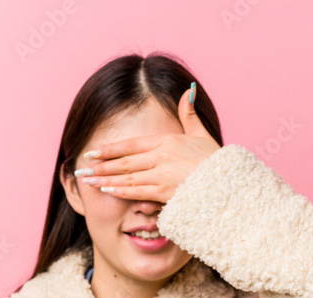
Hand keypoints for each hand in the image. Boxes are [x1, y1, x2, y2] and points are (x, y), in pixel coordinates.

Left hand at [77, 86, 220, 203]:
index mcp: (167, 141)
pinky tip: (106, 191)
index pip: (131, 144)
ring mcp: (162, 174)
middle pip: (124, 161)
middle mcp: (161, 156)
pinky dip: (120, 190)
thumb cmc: (216, 162)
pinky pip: (137, 191)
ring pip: (126, 176)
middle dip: (101, 165)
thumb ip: (189, 114)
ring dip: (105, 179)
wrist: (229, 183)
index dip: (110, 148)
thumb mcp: (201, 134)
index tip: (94, 151)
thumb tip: (188, 91)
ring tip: (88, 181)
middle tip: (82, 168)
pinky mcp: (165, 191)